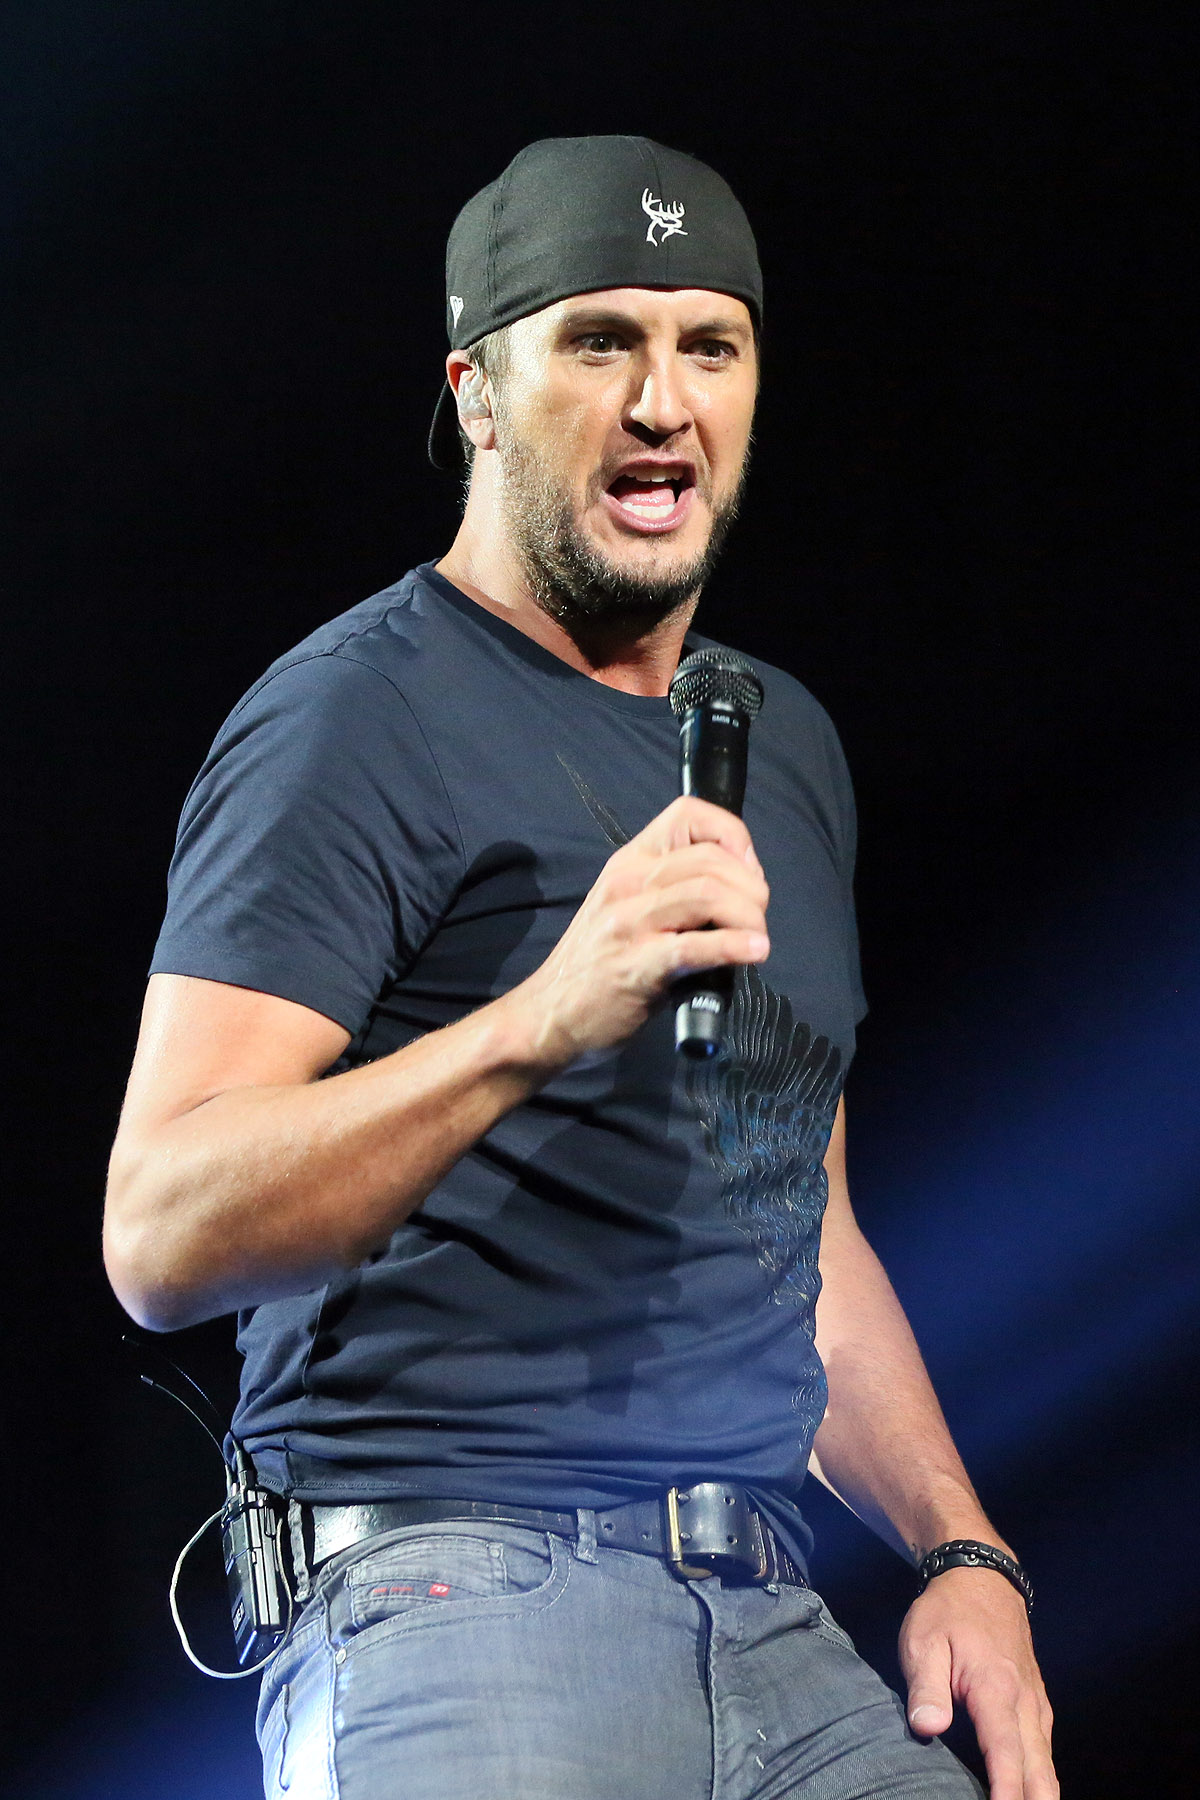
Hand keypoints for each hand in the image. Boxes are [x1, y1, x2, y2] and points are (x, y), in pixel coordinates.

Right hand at [514, 794, 768, 1067]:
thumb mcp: (627, 907)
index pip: (688, 814)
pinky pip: (695, 945)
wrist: (549, 1015)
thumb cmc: (598, 964)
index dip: (732, 835)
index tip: (747, 871)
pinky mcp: (637, 967)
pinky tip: (753, 952)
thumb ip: (673, 890)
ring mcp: (629, 924)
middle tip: (756, 917)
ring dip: (749, 916)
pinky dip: (735, 946)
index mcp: (629, 863)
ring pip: (708, 894)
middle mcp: (627, 884)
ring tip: (757, 938)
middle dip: (751, 888)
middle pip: (711, 860)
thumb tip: (738, 890)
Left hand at [899, 1567, 1057, 1799]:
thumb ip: (926, 1686)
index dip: (1008, 1792)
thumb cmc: (948, 1611)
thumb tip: (927, 1728)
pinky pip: (1044, 1752)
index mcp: (996, 1688)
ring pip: (1046, 1765)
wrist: (982, 1577)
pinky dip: (1041, 1780)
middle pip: (1039, 1771)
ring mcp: (1036, 1706)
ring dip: (1041, 1796)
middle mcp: (1026, 1703)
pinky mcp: (1037, 1706)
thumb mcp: (924, 1640)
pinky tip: (1031, 1797)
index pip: (1005, 1753)